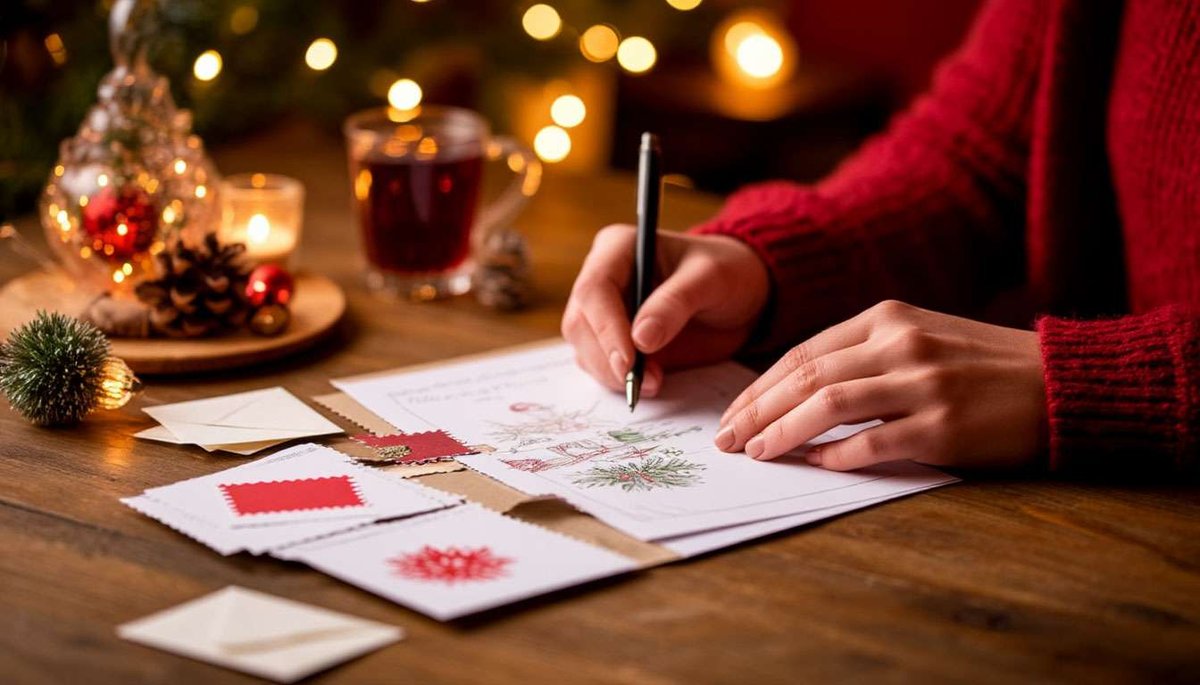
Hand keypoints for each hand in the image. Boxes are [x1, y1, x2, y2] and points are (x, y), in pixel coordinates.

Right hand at [562, 225, 768, 394]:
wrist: (739, 296)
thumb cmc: (727, 272)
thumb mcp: (711, 279)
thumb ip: (676, 303)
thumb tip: (640, 340)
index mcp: (618, 248)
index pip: (594, 289)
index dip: (606, 327)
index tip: (629, 361)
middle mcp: (602, 278)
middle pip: (580, 323)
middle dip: (607, 358)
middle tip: (642, 382)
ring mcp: (604, 312)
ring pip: (584, 349)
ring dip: (612, 374)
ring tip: (654, 382)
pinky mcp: (613, 341)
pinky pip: (600, 366)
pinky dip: (618, 381)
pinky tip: (651, 382)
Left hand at [715, 300, 1047, 469]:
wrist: (1058, 382)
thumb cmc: (980, 365)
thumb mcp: (918, 336)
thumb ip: (861, 355)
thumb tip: (795, 396)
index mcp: (887, 316)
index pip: (803, 353)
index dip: (760, 386)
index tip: (733, 413)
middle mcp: (900, 343)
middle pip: (806, 377)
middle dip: (756, 410)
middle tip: (727, 438)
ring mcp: (921, 383)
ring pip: (828, 406)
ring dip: (782, 432)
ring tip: (755, 452)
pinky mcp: (941, 426)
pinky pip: (871, 444)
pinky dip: (835, 457)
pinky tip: (813, 465)